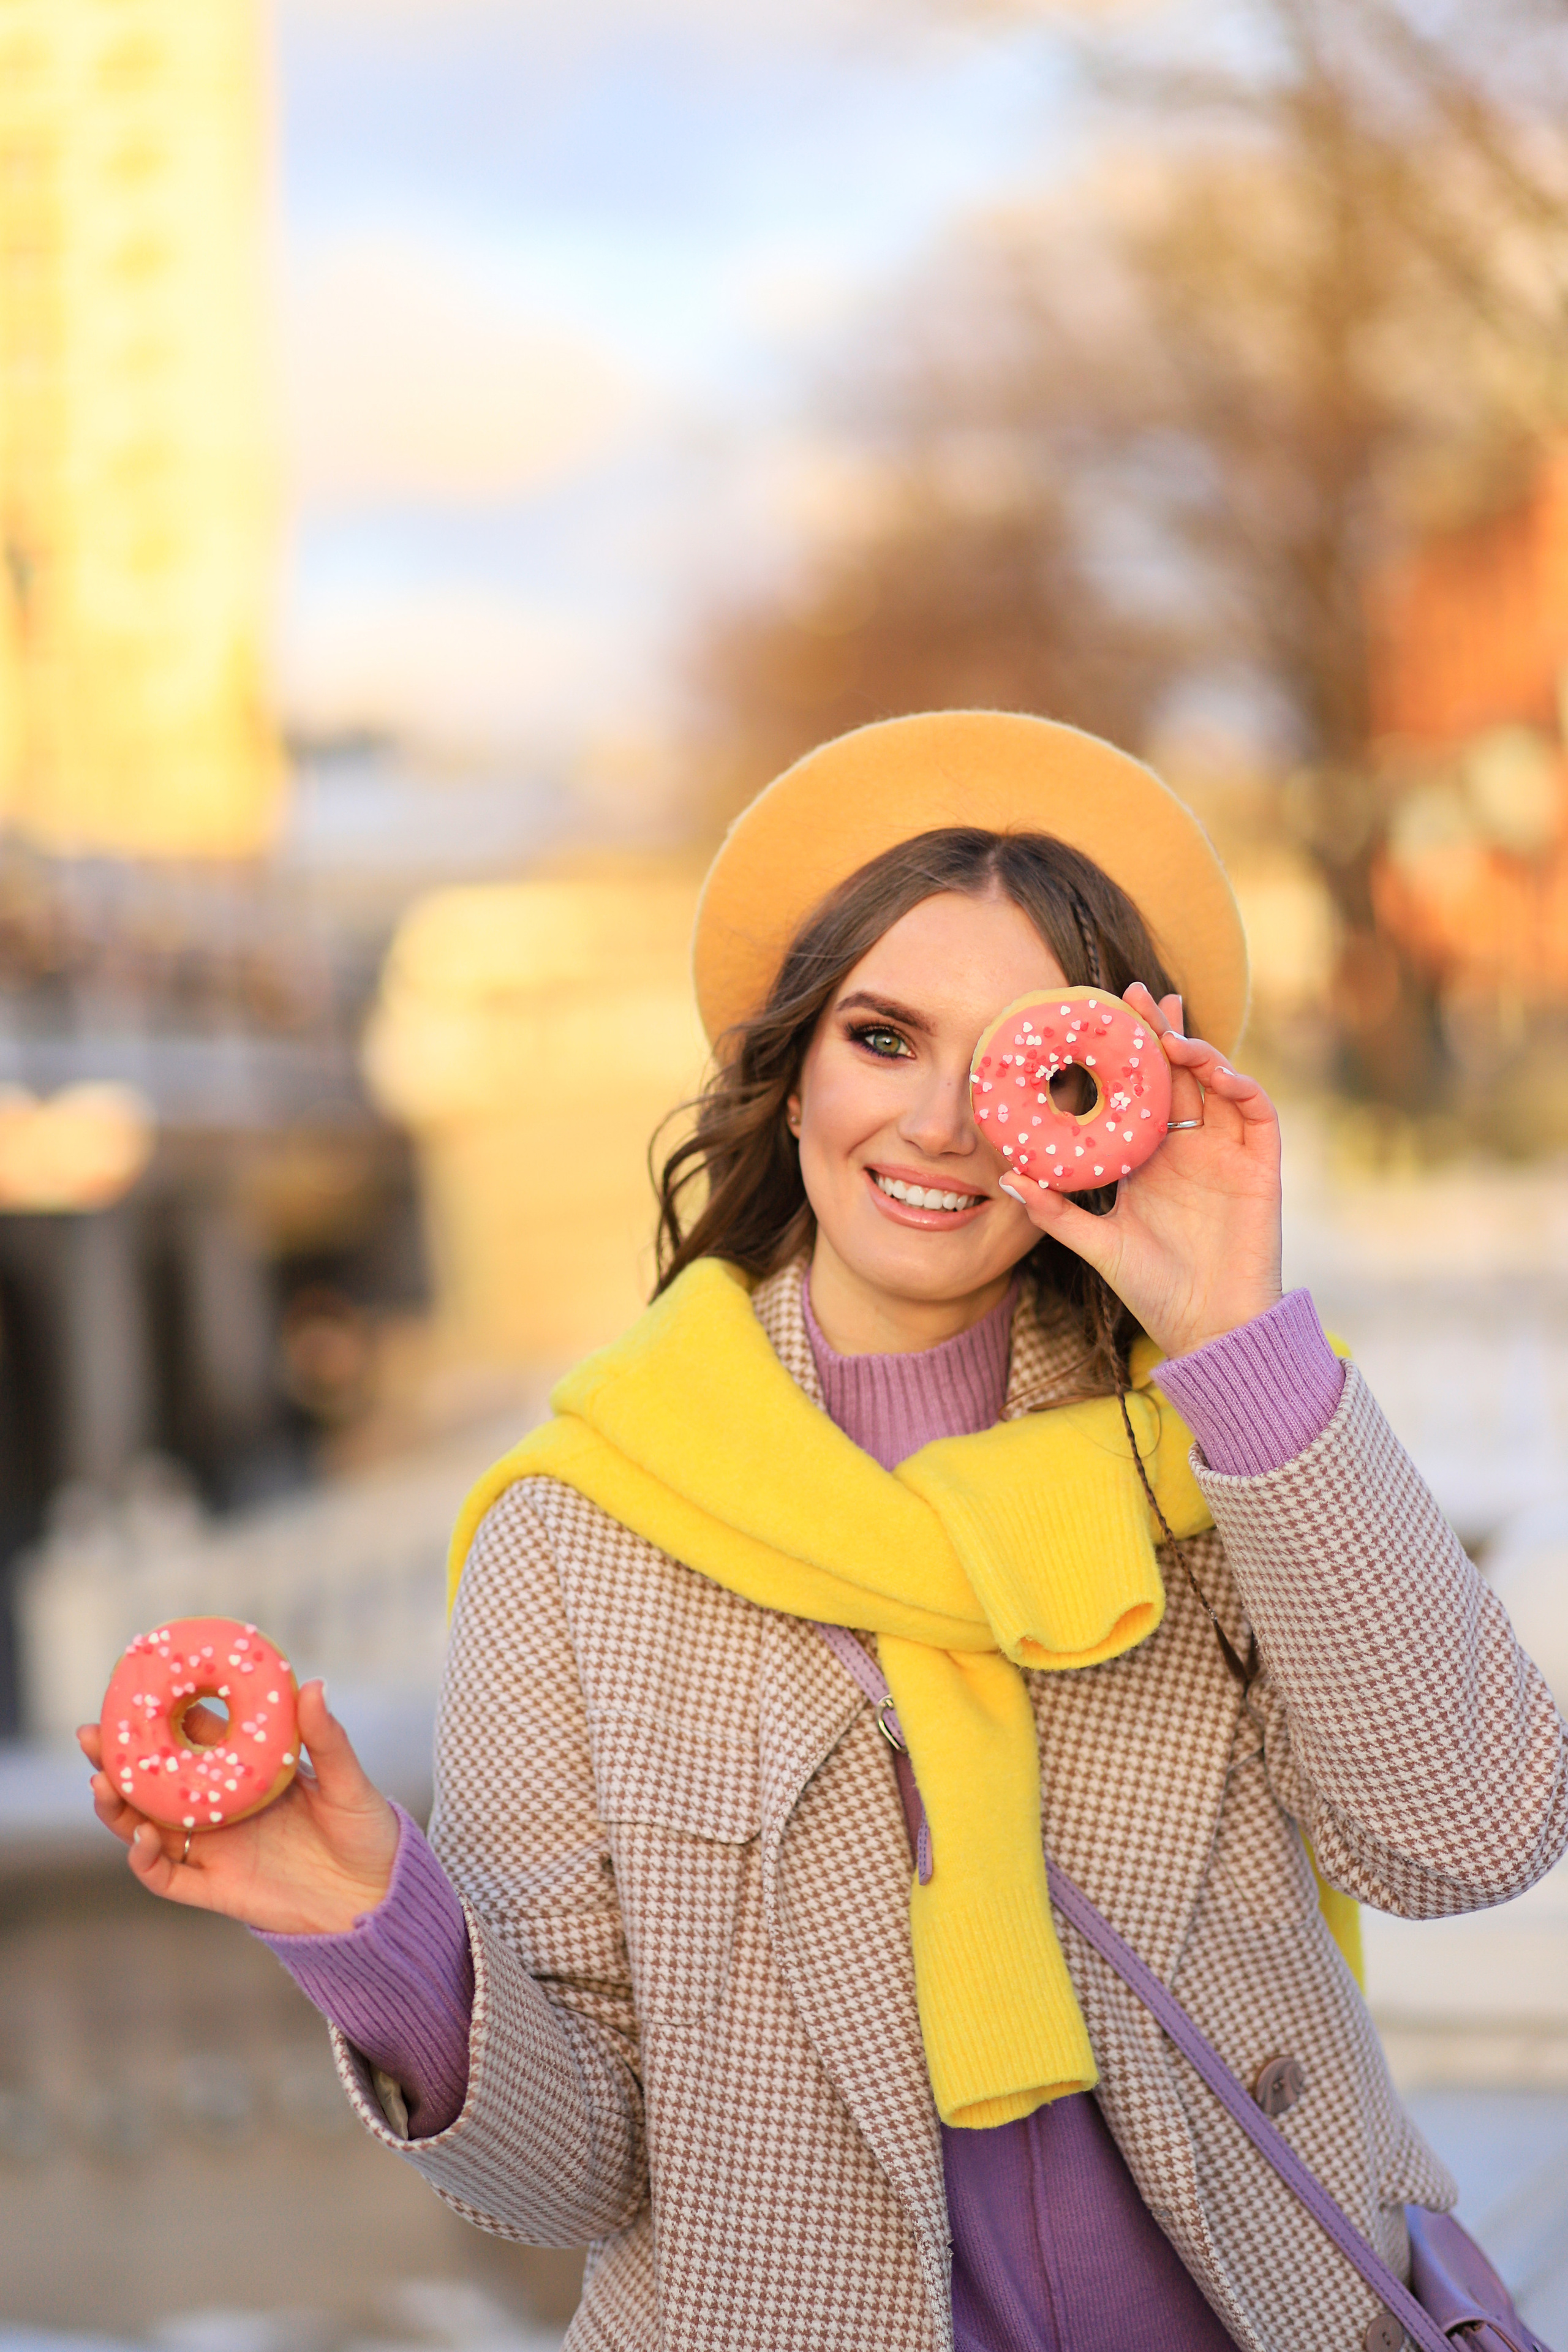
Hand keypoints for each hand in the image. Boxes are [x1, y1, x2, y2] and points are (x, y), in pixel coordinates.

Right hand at [76, 1681, 399, 1935]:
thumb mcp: (349, 1782)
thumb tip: (312, 1683)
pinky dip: (144, 1860)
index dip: (162, 1715)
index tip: (133, 1689)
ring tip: (102, 1783)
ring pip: (146, 1827)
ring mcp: (214, 1849)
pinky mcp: (215, 1888)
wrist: (376, 1897)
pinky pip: (166, 1877)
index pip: (192, 1737)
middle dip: (118, 1759)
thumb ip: (326, 1740)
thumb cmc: (366, 1832)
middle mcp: (220, 1808)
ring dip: (118, 1807)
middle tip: (91, 1735)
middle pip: (154, 1782)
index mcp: (246, 1772)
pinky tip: (140, 1837)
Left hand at [1002, 984, 1281, 1360]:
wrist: (1210, 1330)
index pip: (1138, 1092)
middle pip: (1178, 1075)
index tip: (1097, 1017)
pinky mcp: (1261, 1169)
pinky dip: (1242, 1086)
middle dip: (1160, 1032)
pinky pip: (1257, 1114)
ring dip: (1199, 1051)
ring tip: (1170, 1030)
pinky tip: (1218, 1072)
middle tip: (1134, 994)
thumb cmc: (1156, 1291)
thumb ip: (1057, 1212)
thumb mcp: (1098, 1245)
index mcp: (1151, 1159)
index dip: (1125, 1055)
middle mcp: (1190, 1148)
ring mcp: (1228, 1155)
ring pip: (1218, 1084)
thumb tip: (1007, 1178)